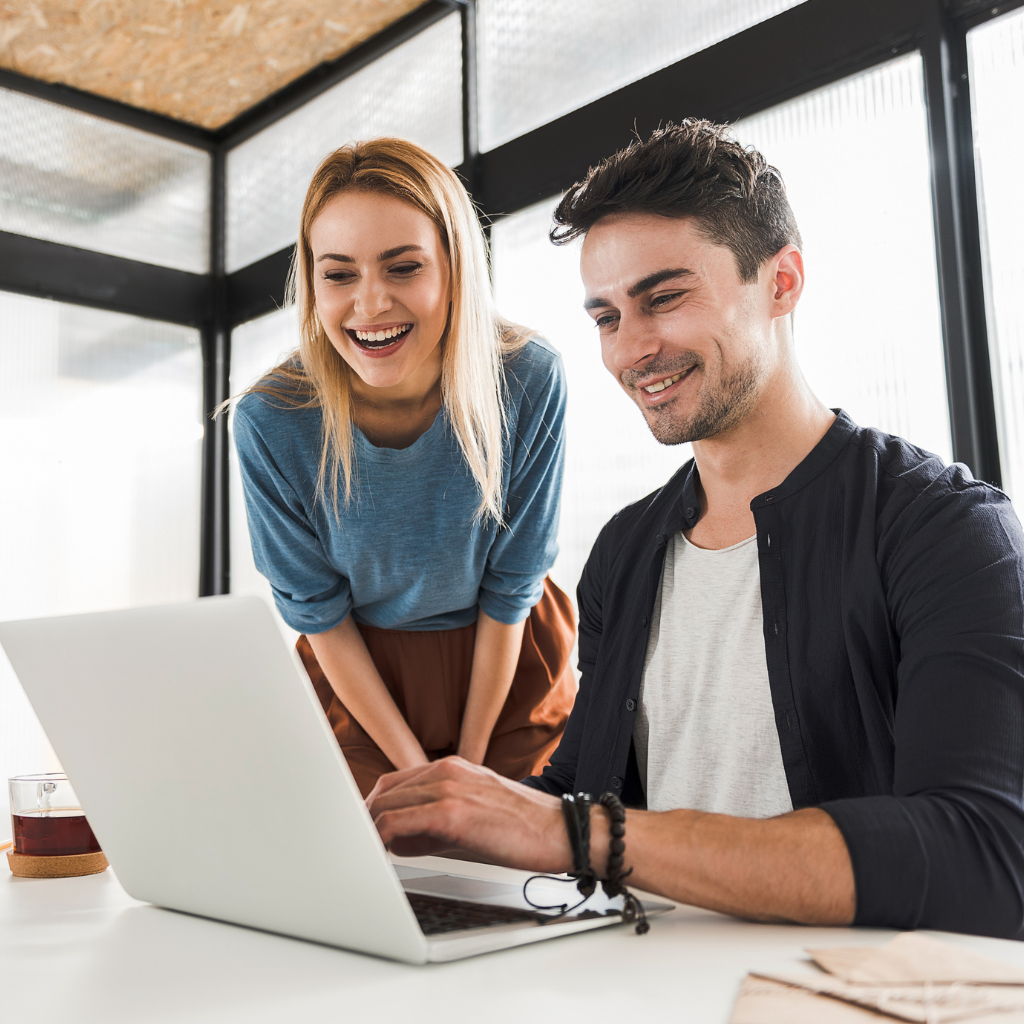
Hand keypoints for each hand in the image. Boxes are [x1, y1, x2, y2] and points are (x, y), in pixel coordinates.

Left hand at [367, 756, 571, 871]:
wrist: (561, 830)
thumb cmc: (522, 827)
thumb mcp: (472, 816)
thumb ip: (432, 825)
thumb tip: (396, 842)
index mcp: (451, 767)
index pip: (394, 783)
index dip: (374, 809)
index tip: (365, 832)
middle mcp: (446, 770)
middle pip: (384, 793)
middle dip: (366, 821)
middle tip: (360, 848)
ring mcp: (448, 789)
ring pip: (386, 806)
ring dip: (371, 831)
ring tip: (368, 855)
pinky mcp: (452, 813)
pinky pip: (398, 824)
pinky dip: (382, 839)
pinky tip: (383, 856)